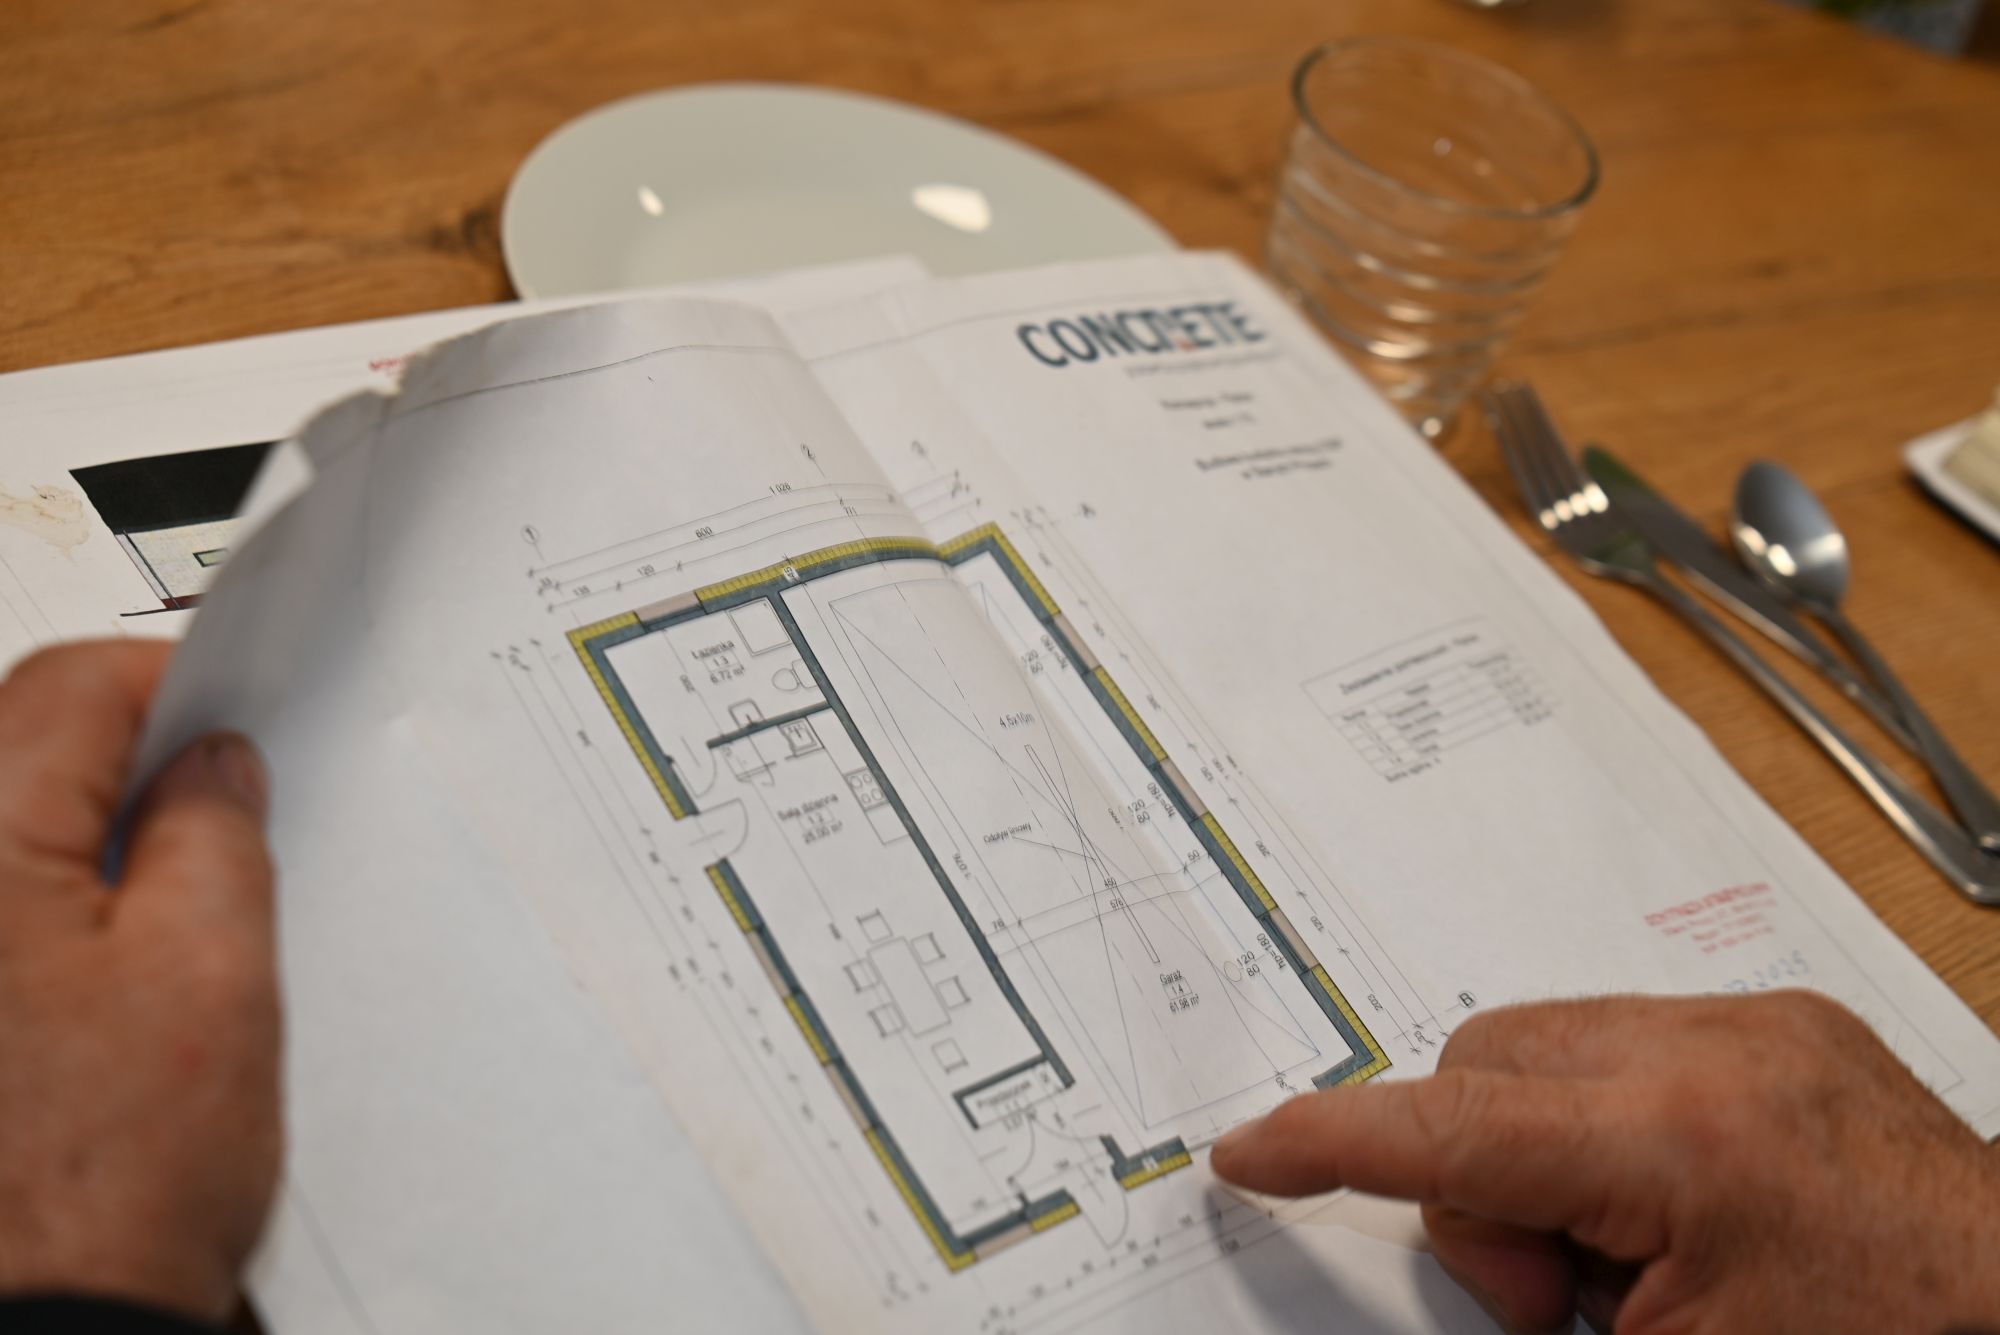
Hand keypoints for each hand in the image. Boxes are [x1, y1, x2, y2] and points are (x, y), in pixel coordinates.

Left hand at [0, 641, 279, 1321]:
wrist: (50, 1324)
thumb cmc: (116, 1174)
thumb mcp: (213, 970)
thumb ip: (214, 832)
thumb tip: (210, 763)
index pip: (67, 689)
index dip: (167, 684)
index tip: (230, 715)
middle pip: (15, 746)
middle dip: (121, 755)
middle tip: (217, 798)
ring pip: (4, 827)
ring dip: (85, 826)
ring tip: (172, 884)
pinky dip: (50, 894)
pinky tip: (110, 947)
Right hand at [1211, 991, 1999, 1334]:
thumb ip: (1528, 1295)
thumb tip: (1456, 1245)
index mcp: (1681, 1143)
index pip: (1450, 1130)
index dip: (1329, 1141)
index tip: (1251, 1152)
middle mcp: (1716, 1049)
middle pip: (1485, 1065)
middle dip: (1480, 1182)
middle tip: (1555, 1298)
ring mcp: (1759, 1024)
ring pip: (1545, 1046)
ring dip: (1547, 1152)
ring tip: (1636, 1261)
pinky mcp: (1788, 1024)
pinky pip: (1629, 1044)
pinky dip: (1610, 1125)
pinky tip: (1678, 1213)